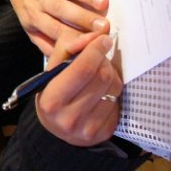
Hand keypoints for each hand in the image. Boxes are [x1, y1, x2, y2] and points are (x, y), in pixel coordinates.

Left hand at [8, 0, 109, 54]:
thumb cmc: (30, 3)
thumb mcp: (31, 25)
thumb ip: (46, 41)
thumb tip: (65, 61)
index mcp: (33, 17)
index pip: (54, 29)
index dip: (74, 36)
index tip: (94, 42)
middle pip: (59, 9)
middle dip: (82, 17)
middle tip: (104, 25)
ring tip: (103, 2)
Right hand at [36, 31, 121, 146]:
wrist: (55, 130)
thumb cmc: (52, 94)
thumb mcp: (51, 70)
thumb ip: (68, 48)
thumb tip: (94, 36)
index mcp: (52, 100)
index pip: (83, 69)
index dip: (95, 50)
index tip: (102, 39)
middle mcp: (69, 118)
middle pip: (102, 76)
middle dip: (103, 60)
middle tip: (99, 55)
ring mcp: (88, 129)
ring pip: (114, 88)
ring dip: (111, 74)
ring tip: (99, 73)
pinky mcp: (104, 134)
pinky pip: (119, 103)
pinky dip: (113, 92)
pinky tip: (102, 92)